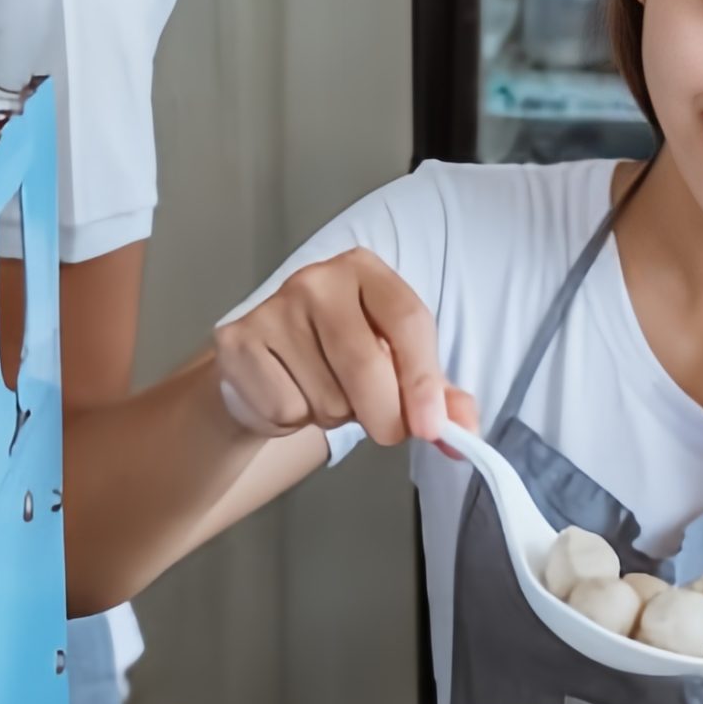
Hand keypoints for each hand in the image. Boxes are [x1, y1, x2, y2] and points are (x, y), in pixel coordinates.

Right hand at [212, 247, 479, 450]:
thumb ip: (437, 396)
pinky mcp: (239, 341)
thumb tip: (463, 432)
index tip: (432, 428)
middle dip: (385, 416)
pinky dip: (295, 419)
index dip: (424, 381)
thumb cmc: (340, 360)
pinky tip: (291, 394)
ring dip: (335, 416)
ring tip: (324, 392)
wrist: (267, 366)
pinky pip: (287, 408)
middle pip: (367, 364)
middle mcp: (318, 279)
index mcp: (366, 272)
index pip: (409, 321)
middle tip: (385, 429)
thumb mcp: (398, 367)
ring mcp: (274, 307)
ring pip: (327, 396)